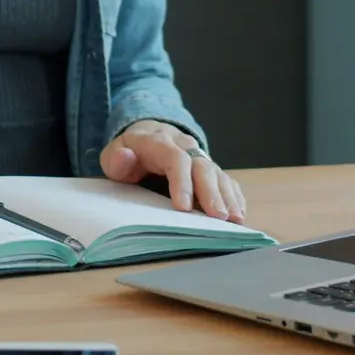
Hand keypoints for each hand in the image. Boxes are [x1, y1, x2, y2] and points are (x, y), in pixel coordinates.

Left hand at [100, 120, 245, 222]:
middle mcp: (185, 147)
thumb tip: (124, 157)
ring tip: (235, 220)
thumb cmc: (130, 152)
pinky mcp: (210, 169)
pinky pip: (226, 180)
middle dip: (211, 193)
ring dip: (228, 197)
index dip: (182, 182)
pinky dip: (234, 197)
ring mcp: (200, 157)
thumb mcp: (115, 154)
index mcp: (160, 142)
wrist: (149, 135)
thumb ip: (116, 159)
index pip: (175, 159)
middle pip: (203, 167)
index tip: (183, 207)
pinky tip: (239, 213)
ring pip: (218, 174)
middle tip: (218, 217)